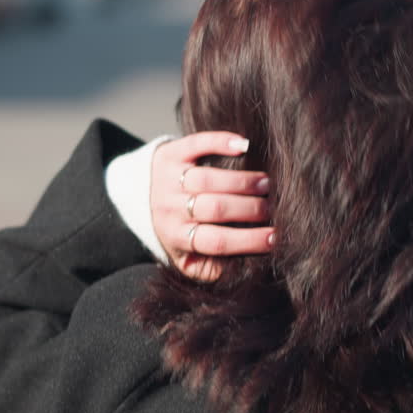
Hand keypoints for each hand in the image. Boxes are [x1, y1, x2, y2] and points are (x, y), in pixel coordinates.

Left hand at [151, 132, 273, 281]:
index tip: (275, 238)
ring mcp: (169, 179)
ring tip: (266, 183)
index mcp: (177, 238)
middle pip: (213, 208)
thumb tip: (244, 271)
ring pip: (206, 179)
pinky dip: (220, 142)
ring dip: (240, 181)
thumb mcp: (185, 257)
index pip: (216, 241)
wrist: (136, 196)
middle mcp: (170, 208)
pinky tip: (243, 145)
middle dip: (249, 208)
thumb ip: (211, 268)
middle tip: (273, 207)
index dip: (247, 240)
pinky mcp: (170, 154)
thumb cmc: (176, 229)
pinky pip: (196, 145)